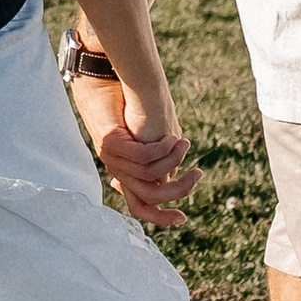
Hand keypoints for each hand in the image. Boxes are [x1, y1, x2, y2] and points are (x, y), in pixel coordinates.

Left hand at [78, 80, 198, 231]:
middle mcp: (116, 170)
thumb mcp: (146, 139)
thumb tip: (169, 178)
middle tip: (197, 174)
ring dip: (174, 160)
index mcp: (125, 173)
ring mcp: (111, 157)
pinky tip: (171, 138)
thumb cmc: (127, 107)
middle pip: (149, 198)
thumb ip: (155, 159)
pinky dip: (162, 149)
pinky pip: (143, 156)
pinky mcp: (111, 142)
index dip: (161, 219)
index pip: (140, 208)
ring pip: (151, 176)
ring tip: (184, 144)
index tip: (183, 218)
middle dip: (178, 190)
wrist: (102, 82)